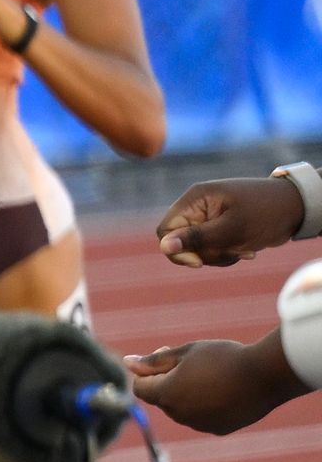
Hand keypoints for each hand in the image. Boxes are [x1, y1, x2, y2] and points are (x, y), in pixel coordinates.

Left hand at [128, 335, 303, 435]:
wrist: (267, 375)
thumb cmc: (224, 357)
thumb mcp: (187, 352)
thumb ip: (154, 361)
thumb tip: (127, 364)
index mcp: (166, 394)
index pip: (140, 388)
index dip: (147, 371)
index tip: (165, 356)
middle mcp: (179, 414)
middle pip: (162, 398)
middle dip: (168, 380)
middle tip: (193, 361)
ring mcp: (199, 425)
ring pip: (182, 408)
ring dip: (188, 393)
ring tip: (214, 374)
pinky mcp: (219, 429)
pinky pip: (203, 417)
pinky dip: (206, 405)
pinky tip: (226, 390)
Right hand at [155, 173, 309, 266]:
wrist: (298, 208)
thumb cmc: (266, 213)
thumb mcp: (232, 228)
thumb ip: (197, 238)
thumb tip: (164, 246)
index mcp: (195, 199)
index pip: (166, 230)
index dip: (177, 249)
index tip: (199, 262)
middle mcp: (197, 207)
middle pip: (181, 242)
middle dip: (205, 254)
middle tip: (232, 252)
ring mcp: (208, 218)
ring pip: (197, 249)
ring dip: (219, 256)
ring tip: (244, 251)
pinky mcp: (219, 228)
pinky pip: (212, 249)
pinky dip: (227, 254)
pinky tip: (247, 250)